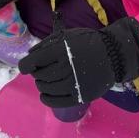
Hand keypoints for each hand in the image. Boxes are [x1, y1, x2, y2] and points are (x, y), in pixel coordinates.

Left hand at [18, 17, 138, 107]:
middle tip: (40, 71)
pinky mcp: (80, 96)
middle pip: (40, 75)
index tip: (26, 66)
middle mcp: (66, 67)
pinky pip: (56, 102)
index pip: (34, 61)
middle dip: (36, 73)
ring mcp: (74, 83)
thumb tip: (29, 54)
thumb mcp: (67, 35)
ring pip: (46, 88)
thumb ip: (47, 44)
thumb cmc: (87, 43)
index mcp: (61, 50)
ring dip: (41, 85)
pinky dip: (46, 98)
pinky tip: (45, 94)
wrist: (113, 55)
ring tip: (44, 81)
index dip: (26, 65)